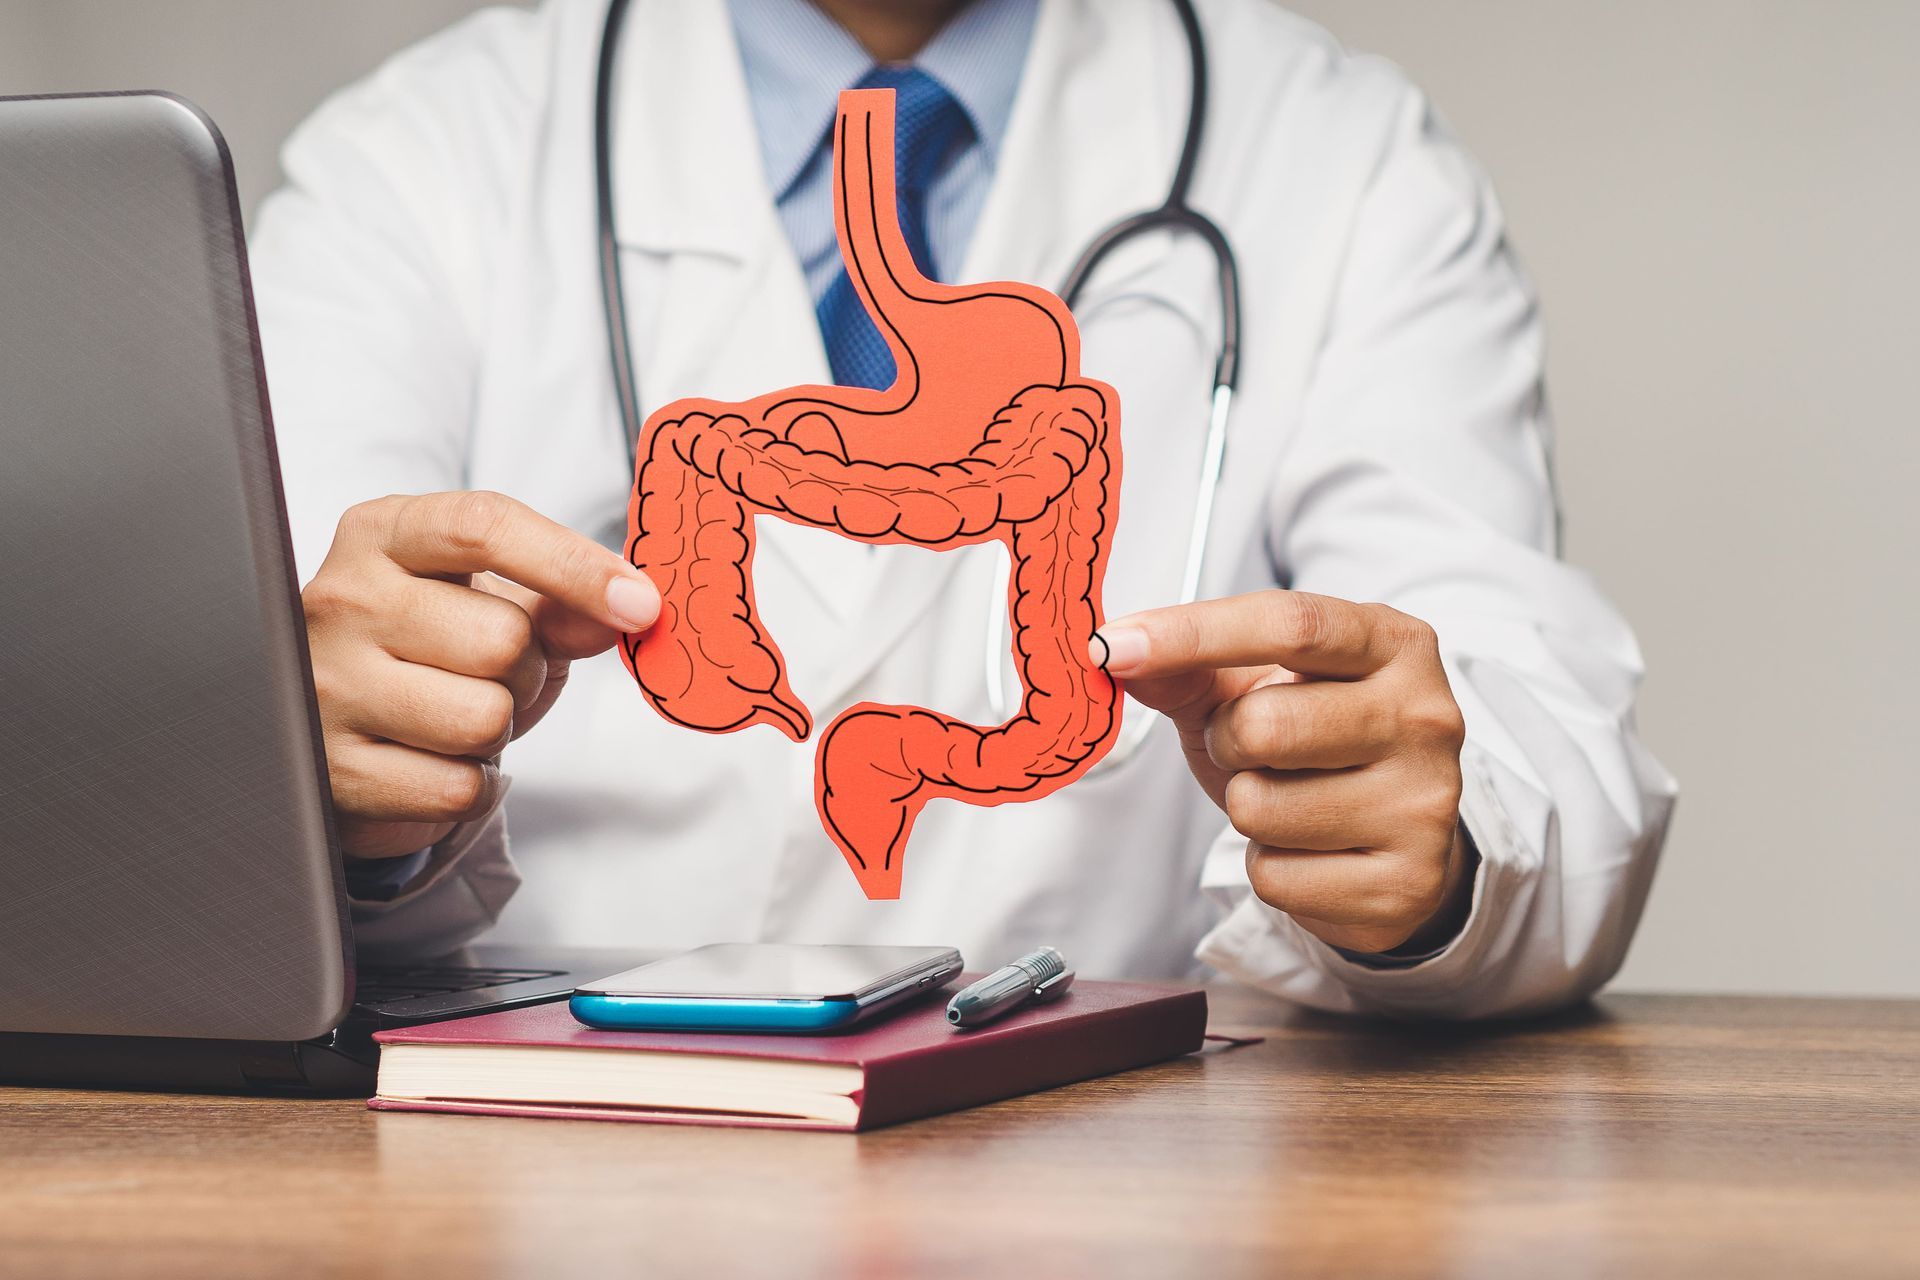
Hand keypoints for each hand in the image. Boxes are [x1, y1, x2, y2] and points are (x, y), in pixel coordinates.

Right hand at [302, 491, 659, 858]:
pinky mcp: (334, 772)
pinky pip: (458, 787)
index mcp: (381, 535)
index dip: (574, 565)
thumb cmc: (431, 651)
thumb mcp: (497, 607)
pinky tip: (435, 761)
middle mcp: (341, 600)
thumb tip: (632, 606)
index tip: (640, 603)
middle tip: (491, 674)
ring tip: (456, 714)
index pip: (484, 527)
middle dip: (525, 669)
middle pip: (502, 638)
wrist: (348, 732)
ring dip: (497, 728)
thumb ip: (564, 602)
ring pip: (483, 717)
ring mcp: (327, 686)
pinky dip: (471, 784)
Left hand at [1095, 591, 1471, 953]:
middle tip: (1248, 748)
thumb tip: (1116, 653)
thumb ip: (1188, 665)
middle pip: (1265, 724)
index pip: (1290, 624)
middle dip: (1226, 742)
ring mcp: (1423, 804)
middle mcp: (1424, 716)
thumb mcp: (1253, 688)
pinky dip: (1269, 865)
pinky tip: (1309, 849)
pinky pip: (1275, 876)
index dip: (1192, 633)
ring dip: (1246, 807)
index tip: (1112, 646)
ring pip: (1261, 807)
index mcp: (1392, 644)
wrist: (1386, 838)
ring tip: (1288, 797)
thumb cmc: (1314, 744)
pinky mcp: (1404, 884)